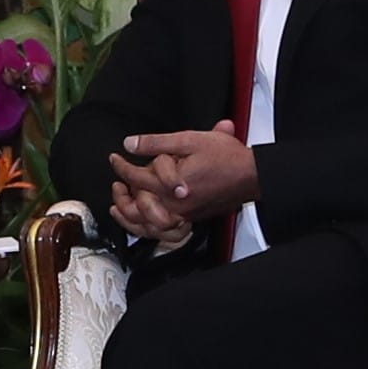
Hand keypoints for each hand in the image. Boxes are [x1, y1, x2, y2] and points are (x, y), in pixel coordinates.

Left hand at [113, 124, 255, 239]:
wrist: (251, 175)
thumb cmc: (226, 157)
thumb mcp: (188, 140)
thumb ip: (156, 142)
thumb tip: (130, 143)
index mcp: (170, 184)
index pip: (135, 177)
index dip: (121, 166)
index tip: (115, 158)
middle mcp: (174, 203)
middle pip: (136, 205)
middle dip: (121, 193)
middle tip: (116, 183)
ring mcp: (183, 214)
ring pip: (147, 222)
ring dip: (130, 214)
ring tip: (120, 204)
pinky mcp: (191, 219)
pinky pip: (163, 229)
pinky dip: (148, 226)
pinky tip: (143, 220)